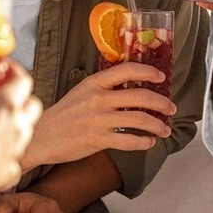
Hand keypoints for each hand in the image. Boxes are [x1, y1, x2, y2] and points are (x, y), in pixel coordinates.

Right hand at [0, 56, 41, 194]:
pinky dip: (6, 158)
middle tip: (1, 98)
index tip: (2, 69)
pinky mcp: (10, 171)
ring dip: (15, 127)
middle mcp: (19, 124)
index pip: (23, 79)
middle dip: (21, 100)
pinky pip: (14, 161)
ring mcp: (17, 149)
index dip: (15, 71)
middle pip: (32, 105)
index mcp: (7, 103)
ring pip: (26, 132)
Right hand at [20, 62, 175, 169]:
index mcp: (94, 83)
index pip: (127, 70)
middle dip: (161, 103)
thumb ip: (104, 87)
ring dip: (157, 125)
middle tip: (171, 108)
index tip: (161, 77)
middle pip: (140, 96)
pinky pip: (128, 140)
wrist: (42, 136)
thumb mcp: (81, 91)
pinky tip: (148, 142)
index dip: (148, 72)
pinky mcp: (98, 140)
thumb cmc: (63, 114)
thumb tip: (130, 86)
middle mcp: (99, 99)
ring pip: (139, 120)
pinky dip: (143, 142)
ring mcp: (99, 120)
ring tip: (164, 129)